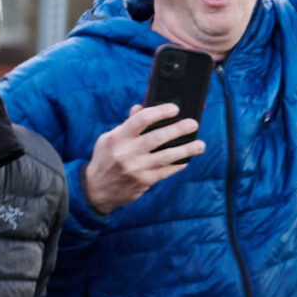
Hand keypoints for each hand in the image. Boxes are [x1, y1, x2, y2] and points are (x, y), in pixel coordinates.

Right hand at [82, 103, 202, 214]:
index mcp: (117, 137)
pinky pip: (166, 172)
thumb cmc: (106, 158)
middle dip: (178, 130)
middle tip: (193, 124)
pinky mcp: (143, 182)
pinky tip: (186, 160)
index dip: (159, 112)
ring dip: (186, 150)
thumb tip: (141, 107)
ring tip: (200, 145)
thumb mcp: (109, 139)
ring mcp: (135, 168)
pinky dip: (177, 165)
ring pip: (166, 157)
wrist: (96, 189)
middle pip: (157, 138)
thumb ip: (127, 125)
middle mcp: (126, 152)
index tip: (175, 109)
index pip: (140, 120)